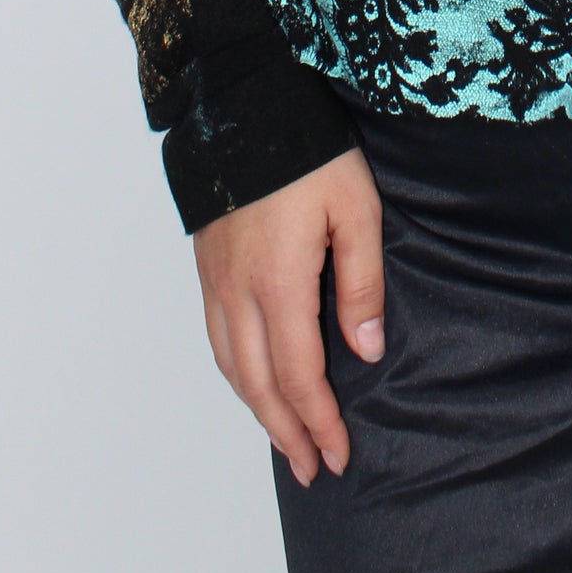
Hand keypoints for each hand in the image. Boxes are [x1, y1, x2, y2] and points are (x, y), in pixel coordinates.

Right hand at [193, 147, 384, 484]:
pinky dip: (235, 373)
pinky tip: (251, 381)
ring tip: (285, 440)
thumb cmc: (310, 151)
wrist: (245, 102)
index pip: (299, 375)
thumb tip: (364, 352)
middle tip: (312, 470)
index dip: (320, 422)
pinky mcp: (207, 264)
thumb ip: (362, 284)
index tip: (339, 455)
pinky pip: (216, 337)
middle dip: (287, 433)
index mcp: (279, 283)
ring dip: (258, 410)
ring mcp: (216, 279)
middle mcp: (238, 291)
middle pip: (258, 384)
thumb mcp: (357, 210)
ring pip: (231, 366)